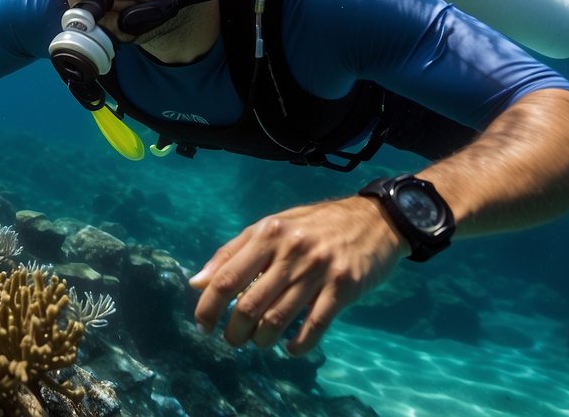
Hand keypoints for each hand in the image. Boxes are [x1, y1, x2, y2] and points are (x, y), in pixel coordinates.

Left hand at [189, 196, 407, 354]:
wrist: (373, 219)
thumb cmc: (312, 226)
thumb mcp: (269, 228)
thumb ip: (231, 254)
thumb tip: (195, 283)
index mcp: (267, 234)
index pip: (227, 278)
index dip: (208, 307)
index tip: (202, 326)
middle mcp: (290, 251)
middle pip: (249, 304)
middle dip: (234, 332)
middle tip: (233, 340)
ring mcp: (318, 270)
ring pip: (278, 319)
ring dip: (261, 340)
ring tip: (258, 341)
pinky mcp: (343, 288)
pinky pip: (314, 327)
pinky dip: (297, 345)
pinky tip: (289, 348)